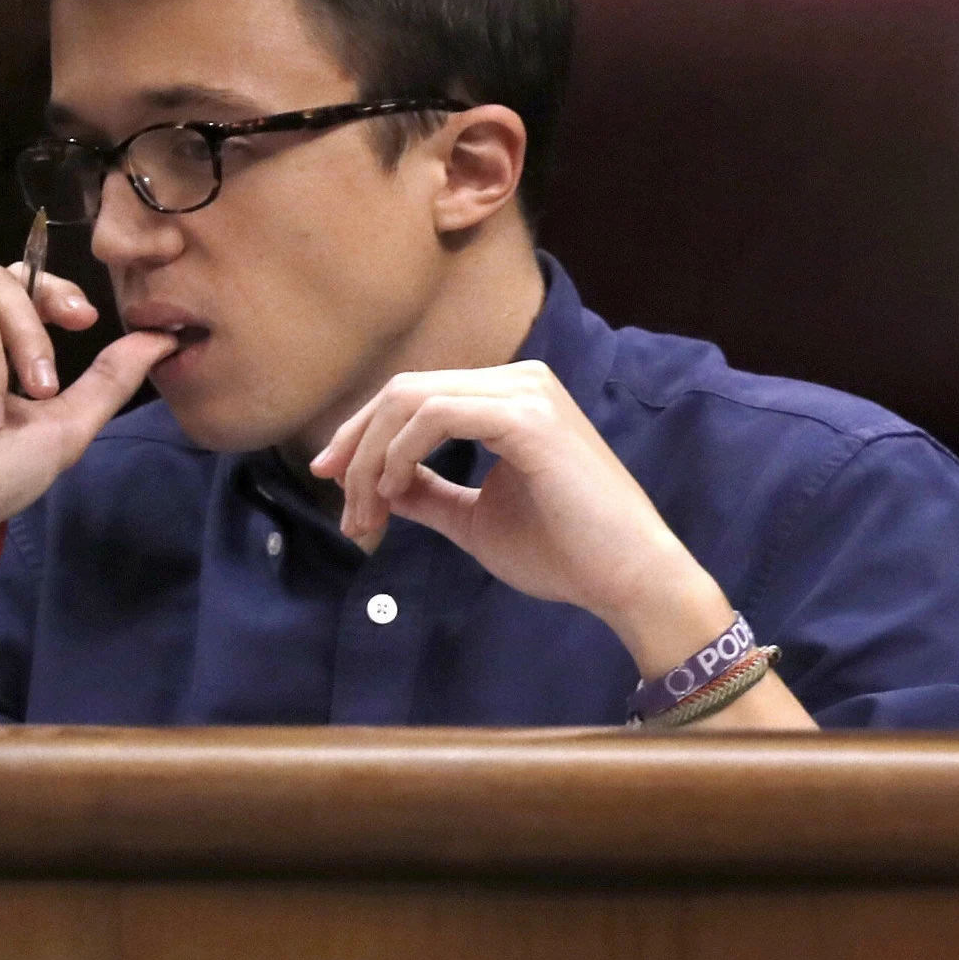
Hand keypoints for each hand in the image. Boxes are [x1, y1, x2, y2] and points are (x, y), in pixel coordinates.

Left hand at [308, 361, 726, 666]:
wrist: (627, 578)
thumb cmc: (565, 553)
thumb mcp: (475, 519)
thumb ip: (429, 493)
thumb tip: (379, 485)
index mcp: (511, 398)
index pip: (415, 397)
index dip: (361, 436)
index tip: (331, 484)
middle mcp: (519, 381)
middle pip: (403, 392)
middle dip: (356, 448)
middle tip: (341, 507)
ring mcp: (526, 393)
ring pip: (411, 400)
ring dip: (371, 459)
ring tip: (368, 514)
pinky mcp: (528, 417)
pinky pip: (436, 416)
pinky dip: (400, 454)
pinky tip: (395, 493)